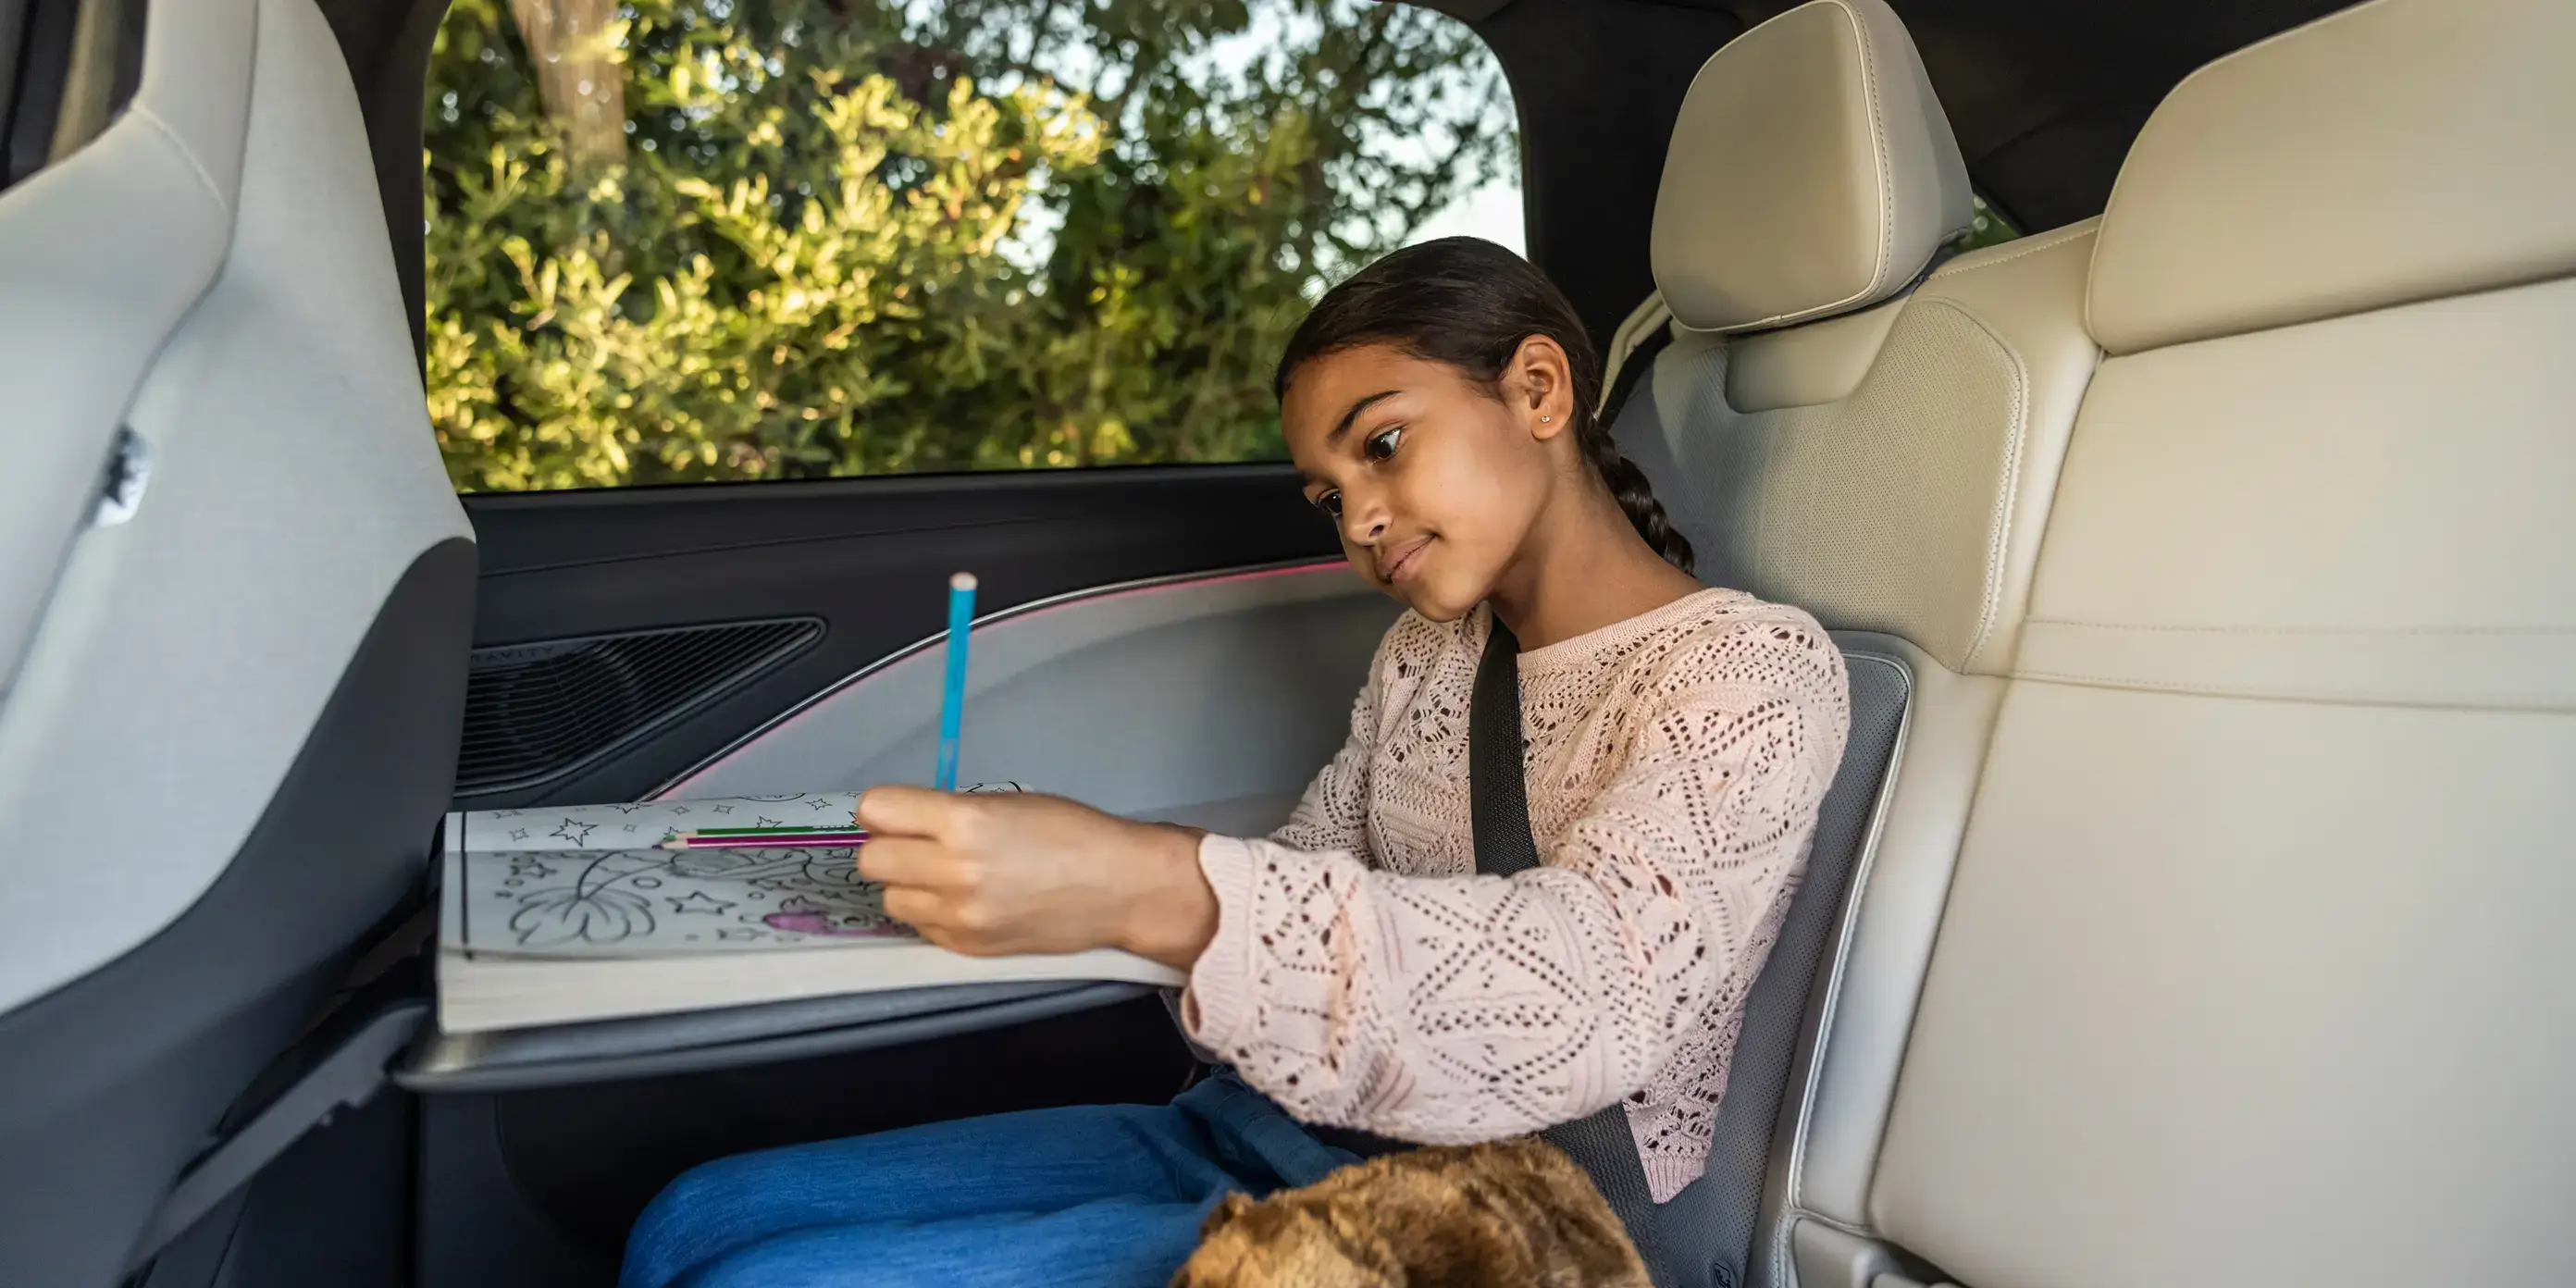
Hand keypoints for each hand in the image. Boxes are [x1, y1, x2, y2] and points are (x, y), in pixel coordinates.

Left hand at [855, 786, 1218, 969]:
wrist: (1120, 888)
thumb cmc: (1071, 834)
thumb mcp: (1007, 803)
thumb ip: (948, 812)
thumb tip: (899, 822)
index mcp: (964, 821)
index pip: (876, 810)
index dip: (883, 809)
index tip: (898, 813)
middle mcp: (954, 869)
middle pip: (872, 859)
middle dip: (890, 847)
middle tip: (920, 844)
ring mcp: (960, 914)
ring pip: (890, 899)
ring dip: (908, 885)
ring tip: (945, 876)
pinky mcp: (968, 946)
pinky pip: (921, 927)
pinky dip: (933, 913)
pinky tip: (966, 900)